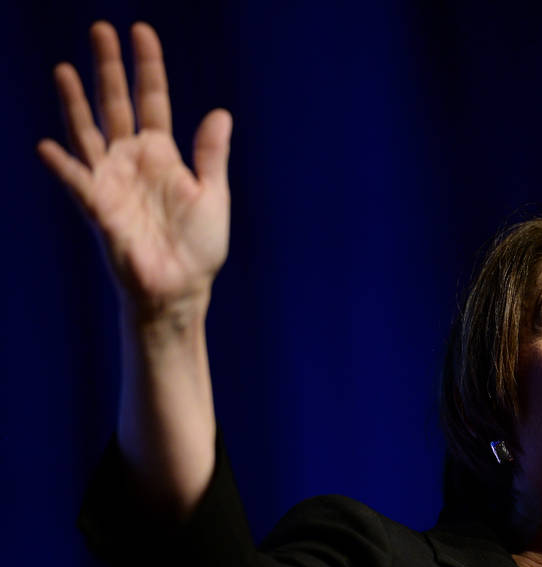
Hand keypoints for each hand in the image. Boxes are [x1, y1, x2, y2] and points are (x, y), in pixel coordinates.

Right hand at [38, 21, 231, 318]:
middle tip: (101, 29)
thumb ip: (211, 155)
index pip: (152, 100)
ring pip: (89, 132)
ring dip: (76, 103)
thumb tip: (220, 112)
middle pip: (116, 104)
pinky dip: (63, 166)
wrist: (181, 288)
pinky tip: (49, 148)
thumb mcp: (213, 195)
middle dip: (109, 68)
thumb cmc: (199, 247)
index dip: (148, 66)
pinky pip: (77, 182)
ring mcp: (112, 181)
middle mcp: (132, 160)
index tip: (141, 32)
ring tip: (66, 69)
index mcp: (163, 154)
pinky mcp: (99, 208)